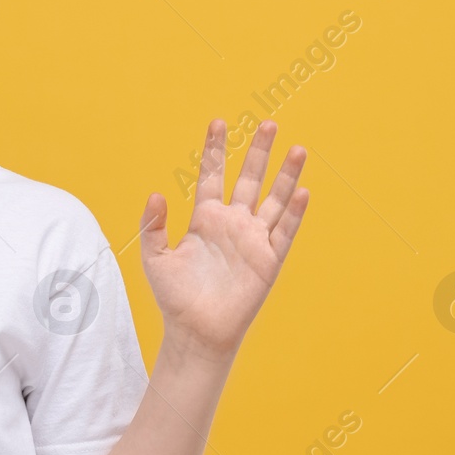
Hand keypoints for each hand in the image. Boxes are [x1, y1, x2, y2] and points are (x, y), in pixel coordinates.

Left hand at [139, 119, 309, 362]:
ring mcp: (253, 240)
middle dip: (258, 152)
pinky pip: (285, 232)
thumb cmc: (175, 297)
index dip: (216, 150)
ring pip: (274, 200)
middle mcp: (233, 224)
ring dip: (286, 176)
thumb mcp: (155, 258)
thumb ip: (153, 225)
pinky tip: (302, 190)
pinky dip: (294, 212)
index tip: (219, 122)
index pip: (213, 175)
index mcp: (205, 219)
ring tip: (297, 148)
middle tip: (268, 123)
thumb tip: (155, 194)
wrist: (196, 331)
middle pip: (249, 179)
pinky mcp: (269, 260)